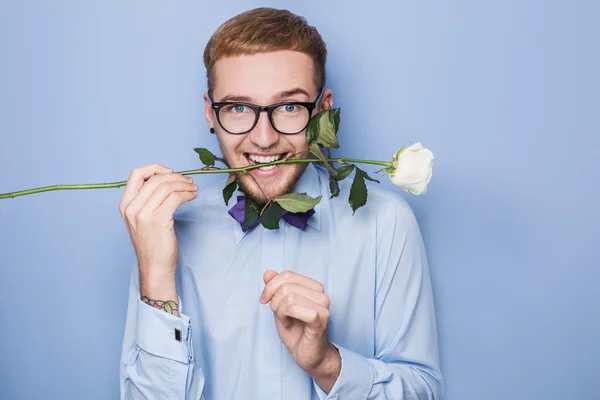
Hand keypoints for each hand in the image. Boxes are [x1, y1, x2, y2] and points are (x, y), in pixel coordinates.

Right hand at [118, 164, 197, 279]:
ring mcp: (143, 214)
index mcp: (125, 205)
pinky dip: (187, 194)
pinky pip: (175, 197)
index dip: (155, 168)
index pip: (136, 174)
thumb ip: (146, 200)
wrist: (154, 267)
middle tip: (189, 181)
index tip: (170, 172)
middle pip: (156, 179)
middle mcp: (131, 208)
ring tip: (193, 188)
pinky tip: (192, 196)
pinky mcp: (158, 220)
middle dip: (176, 177)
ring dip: (184, 184)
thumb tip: (165, 180)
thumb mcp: (141, 219)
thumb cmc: (152, 244)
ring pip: (167, 186)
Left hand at [260, 270, 340, 390]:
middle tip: (279, 315)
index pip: (287, 275)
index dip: (270, 286)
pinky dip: (285, 317)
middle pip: (286, 286)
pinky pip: (296, 309)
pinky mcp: (320, 321)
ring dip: (280, 311)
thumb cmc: (296, 330)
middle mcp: (321, 294)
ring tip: (286, 320)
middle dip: (274, 302)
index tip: (264, 300)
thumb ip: (275, 288)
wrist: (306, 354)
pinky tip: (288, 324)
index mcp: (313, 287)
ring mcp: (323, 308)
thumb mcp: (279, 306)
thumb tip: (268, 273)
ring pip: (289, 297)